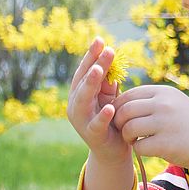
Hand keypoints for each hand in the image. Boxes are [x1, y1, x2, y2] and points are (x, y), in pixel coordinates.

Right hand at [66, 37, 131, 166]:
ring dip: (90, 84)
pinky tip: (110, 107)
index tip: (100, 39)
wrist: (112, 150)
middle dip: (94, 64)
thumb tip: (109, 59)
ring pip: (83, 100)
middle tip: (105, 50)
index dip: (91, 55)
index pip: (84, 70)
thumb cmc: (111, 119)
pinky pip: (96, 124)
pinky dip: (102, 116)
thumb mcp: (110, 97)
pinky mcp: (91, 135)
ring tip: (99, 70)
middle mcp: (76, 104)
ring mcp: (81, 120)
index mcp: (80, 93)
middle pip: (83, 81)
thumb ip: (108, 81)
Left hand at [112, 85, 188, 174]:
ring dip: (127, 136)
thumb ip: (152, 100)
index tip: (121, 116)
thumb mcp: (175, 103)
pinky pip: (139, 146)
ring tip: (134, 139)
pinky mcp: (165, 144)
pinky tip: (146, 148)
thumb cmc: (188, 124)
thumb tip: (121, 101)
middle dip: (119, 121)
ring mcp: (164, 124)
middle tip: (124, 129)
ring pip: (129, 128)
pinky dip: (138, 149)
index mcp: (165, 92)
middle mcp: (164, 105)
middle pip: (126, 110)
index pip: (131, 94)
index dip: (119, 106)